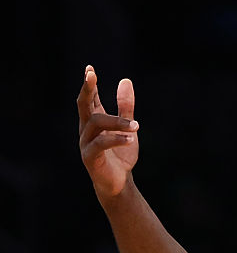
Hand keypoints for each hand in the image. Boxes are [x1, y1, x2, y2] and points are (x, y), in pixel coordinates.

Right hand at [77, 65, 138, 196]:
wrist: (119, 183)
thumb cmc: (120, 155)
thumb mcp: (127, 128)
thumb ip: (126, 107)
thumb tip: (125, 81)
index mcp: (94, 121)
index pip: (89, 98)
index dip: (88, 84)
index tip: (89, 69)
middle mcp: (86, 129)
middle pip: (83, 104)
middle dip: (87, 89)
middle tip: (91, 75)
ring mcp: (86, 143)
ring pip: (96, 123)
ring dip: (117, 122)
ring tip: (136, 127)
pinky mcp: (90, 157)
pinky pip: (101, 144)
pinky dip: (116, 139)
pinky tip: (130, 138)